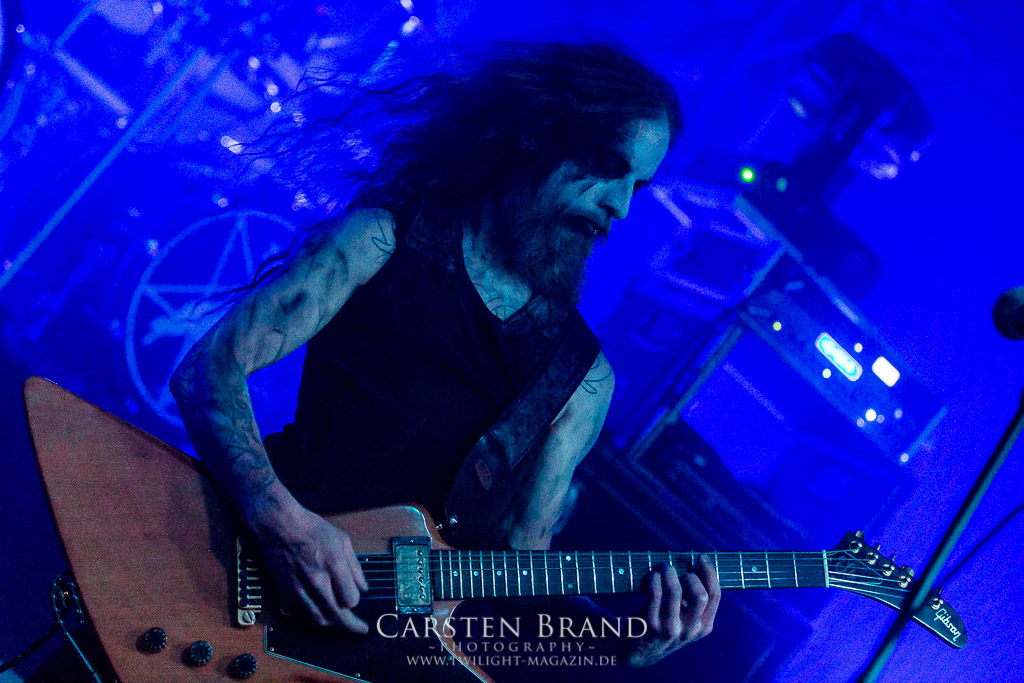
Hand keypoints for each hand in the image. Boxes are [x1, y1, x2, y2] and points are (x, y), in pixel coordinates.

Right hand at [247, 494, 368, 631]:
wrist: (279, 526)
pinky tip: (323, 613)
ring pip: (319, 619)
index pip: (351, 599)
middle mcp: (317, 581)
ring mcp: (300, 589)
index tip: (355, 597)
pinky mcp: (286, 592)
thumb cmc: (312, 529)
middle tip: (360, 629)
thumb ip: (354, 567)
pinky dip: (315, 617)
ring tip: (342, 623)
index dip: (355, 600)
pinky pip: (304, 614)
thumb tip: (364, 589)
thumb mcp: (342, 540)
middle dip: (351, 625)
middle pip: (337, 615)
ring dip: (333, 624)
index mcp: (333, 565)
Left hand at [627, 555, 720, 666]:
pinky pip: (654, 594)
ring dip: (669, 573)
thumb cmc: (666, 626)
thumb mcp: (687, 621)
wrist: (639, 653)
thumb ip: (695, 601)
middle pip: (700, 595)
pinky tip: (653, 576)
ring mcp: (669, 628)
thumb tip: (695, 565)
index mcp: (704, 627)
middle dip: (690, 575)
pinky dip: (654, 579)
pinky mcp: (650, 624)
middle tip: (678, 570)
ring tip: (664, 568)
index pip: (715, 596)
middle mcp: (689, 630)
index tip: (701, 557)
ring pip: (675, 592)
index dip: (710, 572)